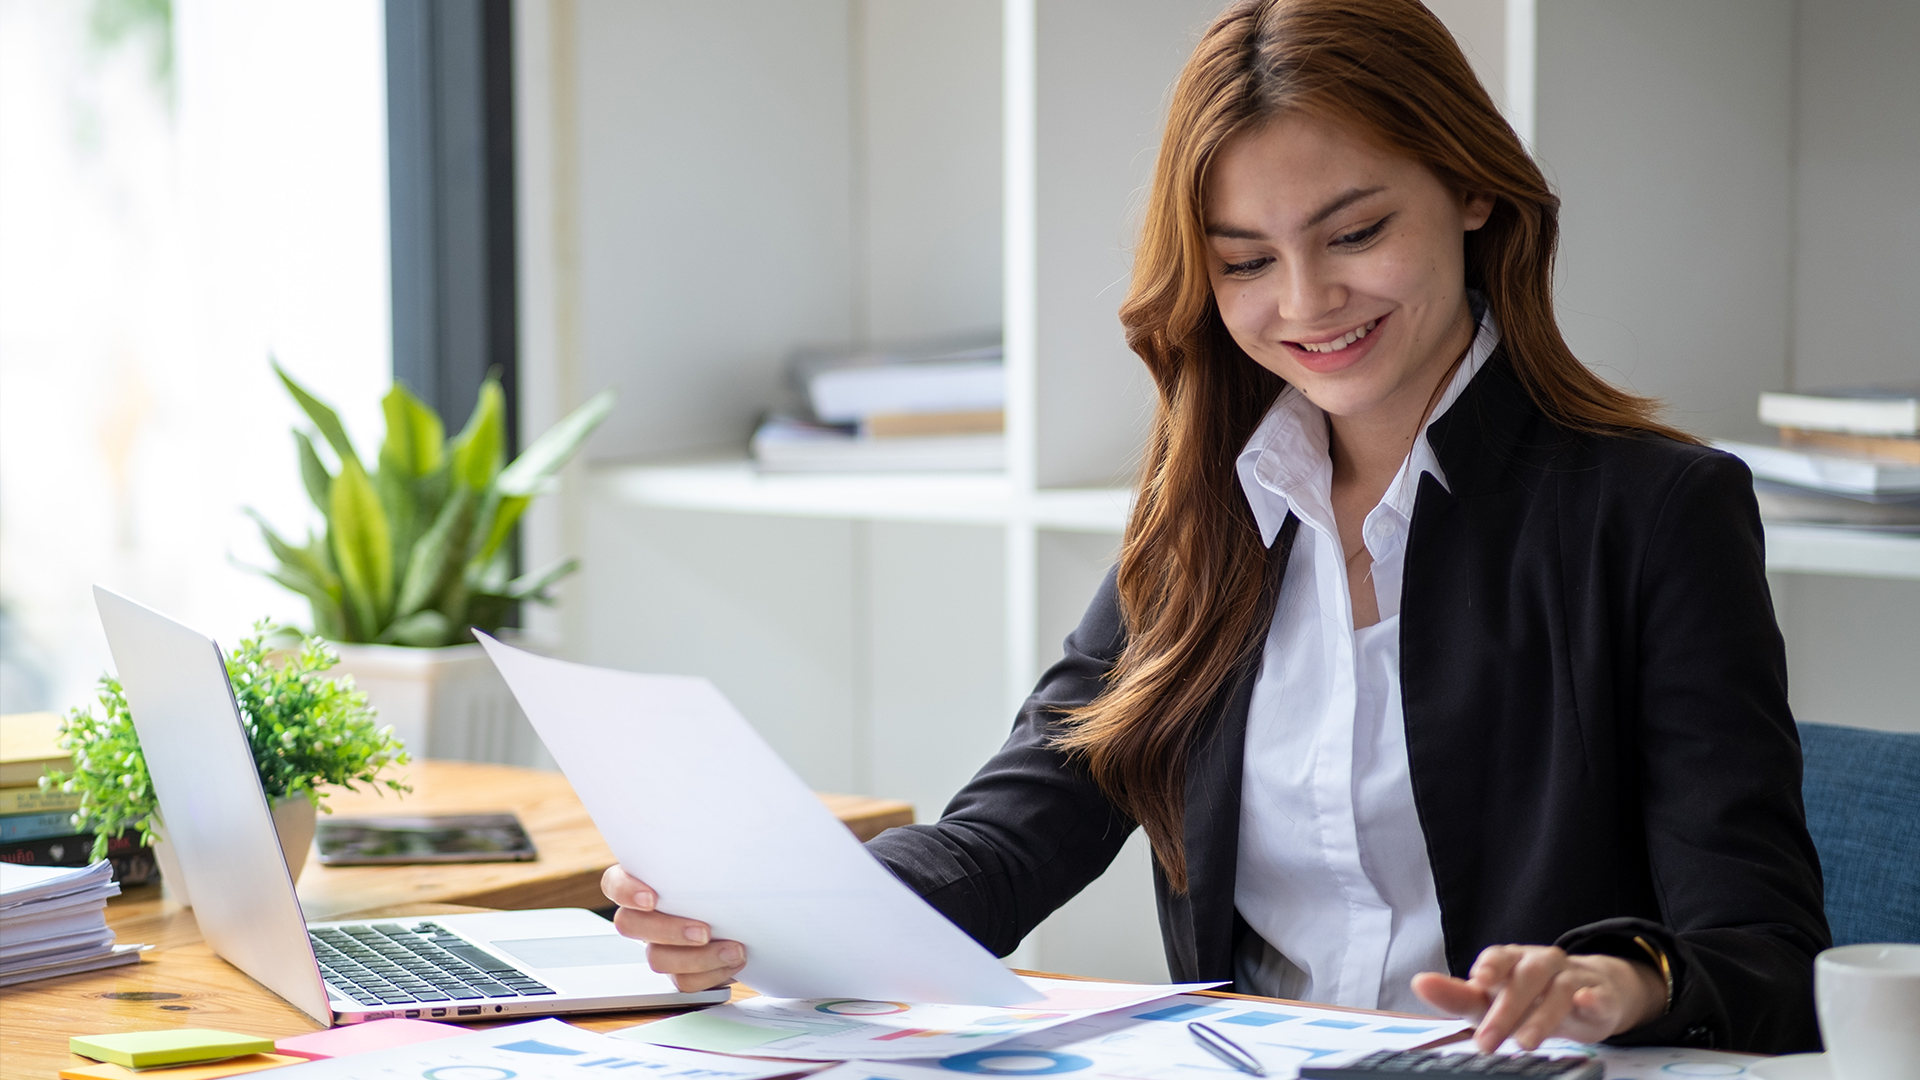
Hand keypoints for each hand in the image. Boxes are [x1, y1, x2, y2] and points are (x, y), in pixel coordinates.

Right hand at [601, 865, 745, 991]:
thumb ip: (706, 852)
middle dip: (668, 930)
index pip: (614, 883)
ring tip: (734, 949)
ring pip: (657, 959)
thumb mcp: (717, 861)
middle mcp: (646, 916)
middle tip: (704, 931)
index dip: (626, 892)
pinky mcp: (678, 971)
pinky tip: (733, 961)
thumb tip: (720, 825)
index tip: (651, 898)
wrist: (752, 915)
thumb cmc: (731, 880)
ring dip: (698, 958)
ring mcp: (659, 946)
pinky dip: (710, 975)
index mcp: (646, 882)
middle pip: (630, 926)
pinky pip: (682, 981)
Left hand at [1411, 945, 1665, 1050]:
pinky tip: (1585, 1003)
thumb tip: (1419, 982)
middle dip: (1505, 1010)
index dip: (1489, 968)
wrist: (1588, 994)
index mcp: (1512, 960)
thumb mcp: (1490, 1001)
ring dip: (1541, 1015)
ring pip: (1559, 988)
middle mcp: (1542, 961)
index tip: (1478, 982)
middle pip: (1526, 978)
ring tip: (1525, 1043)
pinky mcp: (1600, 996)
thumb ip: (1457, 996)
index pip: (1499, 957)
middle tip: (1487, 1041)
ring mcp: (1573, 977)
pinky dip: (1592, 998)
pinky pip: (1598, 994)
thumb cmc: (1527, 998)